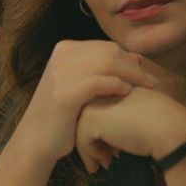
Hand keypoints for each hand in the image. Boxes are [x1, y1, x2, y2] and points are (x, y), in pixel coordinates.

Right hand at [4, 40, 157, 163]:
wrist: (36, 139)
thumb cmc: (64, 113)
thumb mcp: (80, 83)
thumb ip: (102, 68)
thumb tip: (136, 58)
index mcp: (64, 49)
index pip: (105, 46)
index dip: (128, 57)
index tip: (143, 69)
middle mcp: (61, 57)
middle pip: (109, 52)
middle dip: (133, 66)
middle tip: (150, 80)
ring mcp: (61, 73)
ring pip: (108, 64)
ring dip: (131, 75)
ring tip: (145, 87)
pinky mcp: (65, 93)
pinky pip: (100, 82)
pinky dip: (117, 85)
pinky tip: (127, 92)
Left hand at [75, 86, 185, 172]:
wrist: (167, 126)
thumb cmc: (158, 117)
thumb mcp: (134, 105)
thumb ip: (118, 109)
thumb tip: (105, 132)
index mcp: (112, 79)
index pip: (93, 104)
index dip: (98, 126)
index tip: (105, 144)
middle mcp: (100, 87)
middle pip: (82, 115)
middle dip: (89, 137)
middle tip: (100, 156)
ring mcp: (94, 100)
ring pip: (79, 128)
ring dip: (89, 148)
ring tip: (103, 161)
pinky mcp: (92, 117)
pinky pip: (82, 140)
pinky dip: (91, 154)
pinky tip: (106, 163)